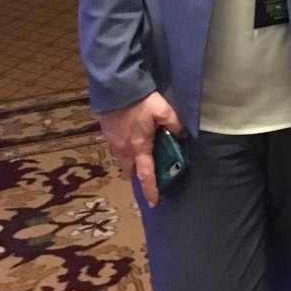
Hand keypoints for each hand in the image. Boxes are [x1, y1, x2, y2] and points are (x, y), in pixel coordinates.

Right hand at [96, 91, 184, 208]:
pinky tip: (132, 141)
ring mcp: (113, 142)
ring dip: (131, 163)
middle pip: (131, 170)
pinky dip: (125, 151)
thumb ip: (175, 124)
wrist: (116, 88)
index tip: (153, 202)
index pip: (146, 174)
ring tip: (141, 158)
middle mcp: (124, 149)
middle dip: (139, 176)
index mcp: (139, 147)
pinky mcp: (107, 133)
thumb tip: (183, 135)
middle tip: (148, 175)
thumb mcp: (164, 110)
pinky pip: (117, 149)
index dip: (150, 189)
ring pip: (122, 160)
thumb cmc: (141, 102)